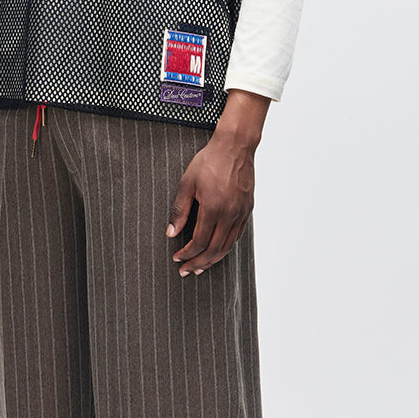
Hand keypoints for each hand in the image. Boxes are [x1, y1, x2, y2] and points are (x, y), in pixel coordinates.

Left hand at [165, 129, 258, 276]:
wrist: (235, 146)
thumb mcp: (187, 183)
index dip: (187, 254)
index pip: (200, 242)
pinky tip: (217, 251)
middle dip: (199, 263)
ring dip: (213, 260)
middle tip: (187, 271)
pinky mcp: (248, 209)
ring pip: (228, 246)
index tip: (178, 258)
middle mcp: (230, 214)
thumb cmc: (210, 161)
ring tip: (201, 267)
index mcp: (213, 208)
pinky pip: (237, 236)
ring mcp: (241, 213)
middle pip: (214, 250)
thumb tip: (171, 233)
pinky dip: (226, 247)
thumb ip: (179, 210)